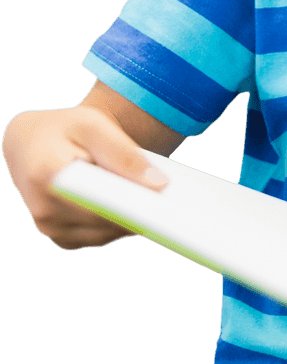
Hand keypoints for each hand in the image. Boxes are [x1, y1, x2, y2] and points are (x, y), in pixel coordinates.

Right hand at [1, 104, 168, 250]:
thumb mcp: (96, 126)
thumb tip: (159, 186)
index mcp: (47, 174)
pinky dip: (120, 224)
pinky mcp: (61, 237)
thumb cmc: (66, 128)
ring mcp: (50, 228)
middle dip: (141, 211)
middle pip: (106, 220)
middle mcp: (44, 208)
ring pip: (107, 233)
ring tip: (160, 201)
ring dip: (132, 219)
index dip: (134, 204)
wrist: (33, 143)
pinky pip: (100, 237)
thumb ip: (126, 155)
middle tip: (176, 203)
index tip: (165, 205)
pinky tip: (138, 207)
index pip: (99, 199)